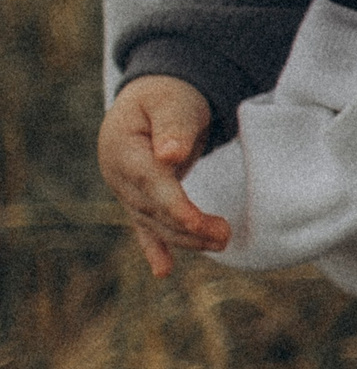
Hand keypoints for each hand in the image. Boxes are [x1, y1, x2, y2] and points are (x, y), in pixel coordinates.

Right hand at [97, 75, 228, 275]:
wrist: (154, 99)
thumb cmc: (168, 97)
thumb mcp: (172, 102)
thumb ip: (173, 127)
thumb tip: (169, 155)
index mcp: (122, 148)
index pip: (150, 182)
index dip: (173, 204)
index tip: (196, 221)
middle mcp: (118, 174)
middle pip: (153, 208)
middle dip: (187, 225)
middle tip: (225, 233)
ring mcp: (125, 190)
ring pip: (154, 222)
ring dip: (185, 238)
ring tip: (221, 242)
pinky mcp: (138, 199)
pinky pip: (145, 227)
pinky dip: (154, 249)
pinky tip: (163, 271)